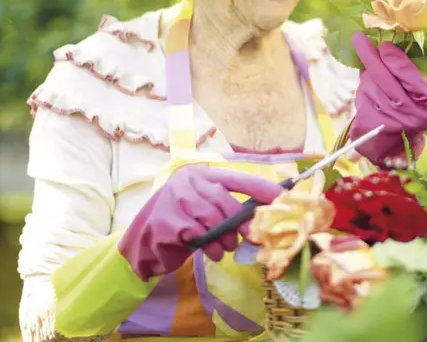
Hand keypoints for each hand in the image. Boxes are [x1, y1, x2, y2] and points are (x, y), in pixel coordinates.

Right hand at [118, 165, 283, 279]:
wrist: (144, 241)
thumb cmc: (182, 222)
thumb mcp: (204, 209)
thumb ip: (227, 208)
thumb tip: (261, 217)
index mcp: (202, 175)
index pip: (238, 179)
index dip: (262, 189)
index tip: (282, 198)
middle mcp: (188, 181)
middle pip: (225, 202)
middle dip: (239, 223)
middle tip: (246, 238)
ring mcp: (174, 199)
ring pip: (212, 220)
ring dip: (223, 239)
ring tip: (223, 249)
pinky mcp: (166, 221)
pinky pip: (196, 235)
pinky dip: (207, 246)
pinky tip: (208, 252)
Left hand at [349, 32, 426, 167]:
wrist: (399, 148)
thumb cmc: (411, 113)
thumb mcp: (418, 96)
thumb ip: (405, 75)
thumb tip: (383, 49)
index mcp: (426, 105)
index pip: (408, 76)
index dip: (394, 59)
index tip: (384, 45)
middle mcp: (408, 115)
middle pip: (385, 79)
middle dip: (371, 57)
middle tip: (359, 39)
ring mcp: (387, 122)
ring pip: (370, 86)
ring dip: (368, 76)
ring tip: (374, 77)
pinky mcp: (369, 126)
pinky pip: (361, 98)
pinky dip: (364, 90)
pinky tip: (369, 92)